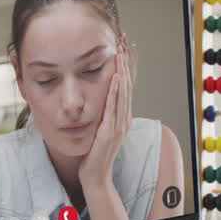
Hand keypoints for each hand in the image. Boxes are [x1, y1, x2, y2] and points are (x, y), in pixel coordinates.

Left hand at [78, 37, 131, 190]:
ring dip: (121, 71)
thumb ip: (100, 117)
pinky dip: (115, 91)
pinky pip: (113, 108)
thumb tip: (95, 102)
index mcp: (121, 118)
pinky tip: (114, 77)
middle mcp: (123, 119)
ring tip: (120, 52)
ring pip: (122, 92)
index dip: (124, 66)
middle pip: (126, 84)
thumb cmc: (94, 156)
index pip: (124, 86)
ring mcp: (118, 126)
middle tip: (124, 41)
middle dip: (125, 62)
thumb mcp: (98, 131)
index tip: (122, 47)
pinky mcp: (110, 132)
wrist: (95, 178)